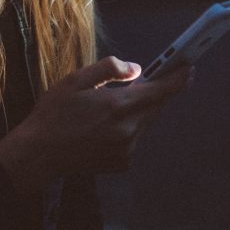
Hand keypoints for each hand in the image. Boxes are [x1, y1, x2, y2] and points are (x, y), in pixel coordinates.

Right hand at [0, 56, 191, 192]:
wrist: (40, 153)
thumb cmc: (55, 113)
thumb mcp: (76, 80)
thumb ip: (110, 69)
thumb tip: (136, 69)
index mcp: (119, 105)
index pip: (161, 90)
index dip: (178, 78)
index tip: (189, 67)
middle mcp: (128, 129)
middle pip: (156, 106)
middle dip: (157, 91)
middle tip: (152, 77)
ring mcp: (127, 149)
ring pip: (145, 122)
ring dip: (138, 110)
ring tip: (112, 104)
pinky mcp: (122, 162)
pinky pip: (134, 138)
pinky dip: (128, 127)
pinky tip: (103, 125)